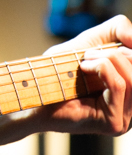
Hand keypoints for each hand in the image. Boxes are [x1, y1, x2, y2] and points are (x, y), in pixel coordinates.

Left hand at [38, 15, 131, 135]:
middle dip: (114, 54)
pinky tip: (83, 68)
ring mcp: (125, 120)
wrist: (33, 92)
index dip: (128, 48)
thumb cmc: (58, 69)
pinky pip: (120, 86)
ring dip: (106, 60)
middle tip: (87, 54)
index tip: (98, 49)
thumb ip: (118, 30)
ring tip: (84, 61)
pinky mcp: (113, 123)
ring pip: (131, 79)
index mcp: (130, 93)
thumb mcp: (91, 41)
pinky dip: (101, 69)